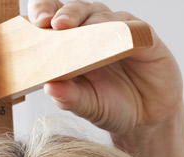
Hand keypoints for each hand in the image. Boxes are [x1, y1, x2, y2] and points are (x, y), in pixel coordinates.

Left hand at [27, 1, 183, 136]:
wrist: (147, 119)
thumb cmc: (111, 107)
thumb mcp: (86, 106)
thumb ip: (68, 97)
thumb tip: (49, 87)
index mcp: (71, 43)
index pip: (53, 17)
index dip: (44, 12)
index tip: (36, 23)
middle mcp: (94, 30)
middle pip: (76, 9)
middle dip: (65, 13)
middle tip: (54, 24)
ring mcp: (118, 30)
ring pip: (101, 14)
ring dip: (88, 20)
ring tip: (77, 30)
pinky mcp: (144, 36)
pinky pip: (133, 27)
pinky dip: (123, 29)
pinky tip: (114, 35)